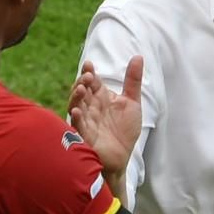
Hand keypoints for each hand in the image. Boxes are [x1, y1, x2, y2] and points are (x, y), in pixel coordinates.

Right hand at [68, 56, 143, 177]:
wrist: (123, 156)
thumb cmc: (124, 130)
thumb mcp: (131, 102)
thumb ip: (133, 80)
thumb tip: (138, 56)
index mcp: (100, 97)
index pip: (92, 82)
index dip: (88, 72)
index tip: (89, 65)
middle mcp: (90, 107)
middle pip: (82, 91)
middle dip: (82, 82)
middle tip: (88, 76)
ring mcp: (86, 121)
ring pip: (76, 106)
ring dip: (76, 97)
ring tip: (81, 88)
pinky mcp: (85, 136)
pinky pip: (77, 127)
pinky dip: (75, 118)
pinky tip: (76, 111)